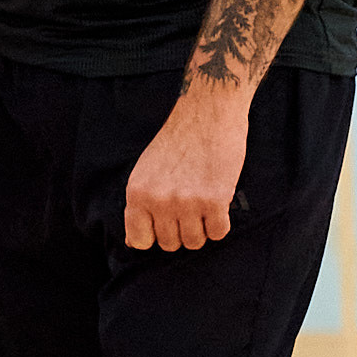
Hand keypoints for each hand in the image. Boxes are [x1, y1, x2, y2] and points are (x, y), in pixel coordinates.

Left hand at [123, 86, 250, 249]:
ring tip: (203, 204)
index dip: (156, 236)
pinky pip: (218, 233)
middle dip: (182, 231)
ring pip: (195, 242)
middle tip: (190, 208)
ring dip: (202, 228)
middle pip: (170, 244)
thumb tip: (136, 244)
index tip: (167, 224)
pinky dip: (221, 223)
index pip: (141, 241)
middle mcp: (158, 200)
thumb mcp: (146, 171)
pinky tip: (219, 203)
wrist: (207, 112)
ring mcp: (186, 202)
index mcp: (137, 193)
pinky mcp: (214, 200)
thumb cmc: (178, 141)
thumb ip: (141, 206)